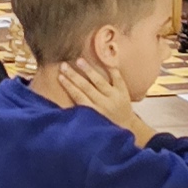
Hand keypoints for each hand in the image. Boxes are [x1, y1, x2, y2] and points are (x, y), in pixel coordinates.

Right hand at [34, 58, 152, 140]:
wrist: (127, 127)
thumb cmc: (106, 124)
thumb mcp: (92, 121)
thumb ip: (82, 110)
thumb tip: (63, 102)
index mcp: (94, 112)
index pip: (78, 96)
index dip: (68, 86)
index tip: (59, 76)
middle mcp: (103, 103)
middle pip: (85, 86)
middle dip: (73, 75)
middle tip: (63, 65)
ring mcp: (114, 96)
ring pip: (99, 81)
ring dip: (88, 70)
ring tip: (79, 60)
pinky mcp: (123, 92)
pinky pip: (117, 78)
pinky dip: (111, 69)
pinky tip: (103, 60)